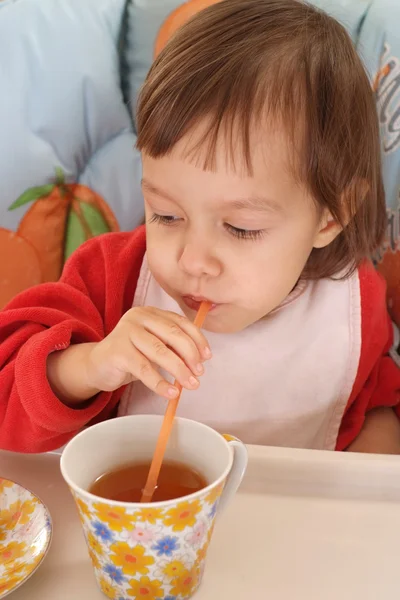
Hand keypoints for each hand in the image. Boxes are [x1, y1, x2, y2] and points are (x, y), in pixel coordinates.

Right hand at [85, 307, 210, 398]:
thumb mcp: (153, 346)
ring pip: (160, 351)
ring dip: (179, 370)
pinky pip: (144, 369)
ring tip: (190, 385)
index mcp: (151, 313)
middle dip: (190, 355)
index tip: (207, 357)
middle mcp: (139, 317)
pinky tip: (171, 393)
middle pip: (173, 334)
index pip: (180, 322)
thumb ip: (172, 347)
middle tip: (199, 373)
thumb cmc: (130, 356)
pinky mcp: (118, 351)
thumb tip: (199, 360)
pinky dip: (160, 382)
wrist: (97, 366)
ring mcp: (126, 332)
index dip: (197, 339)